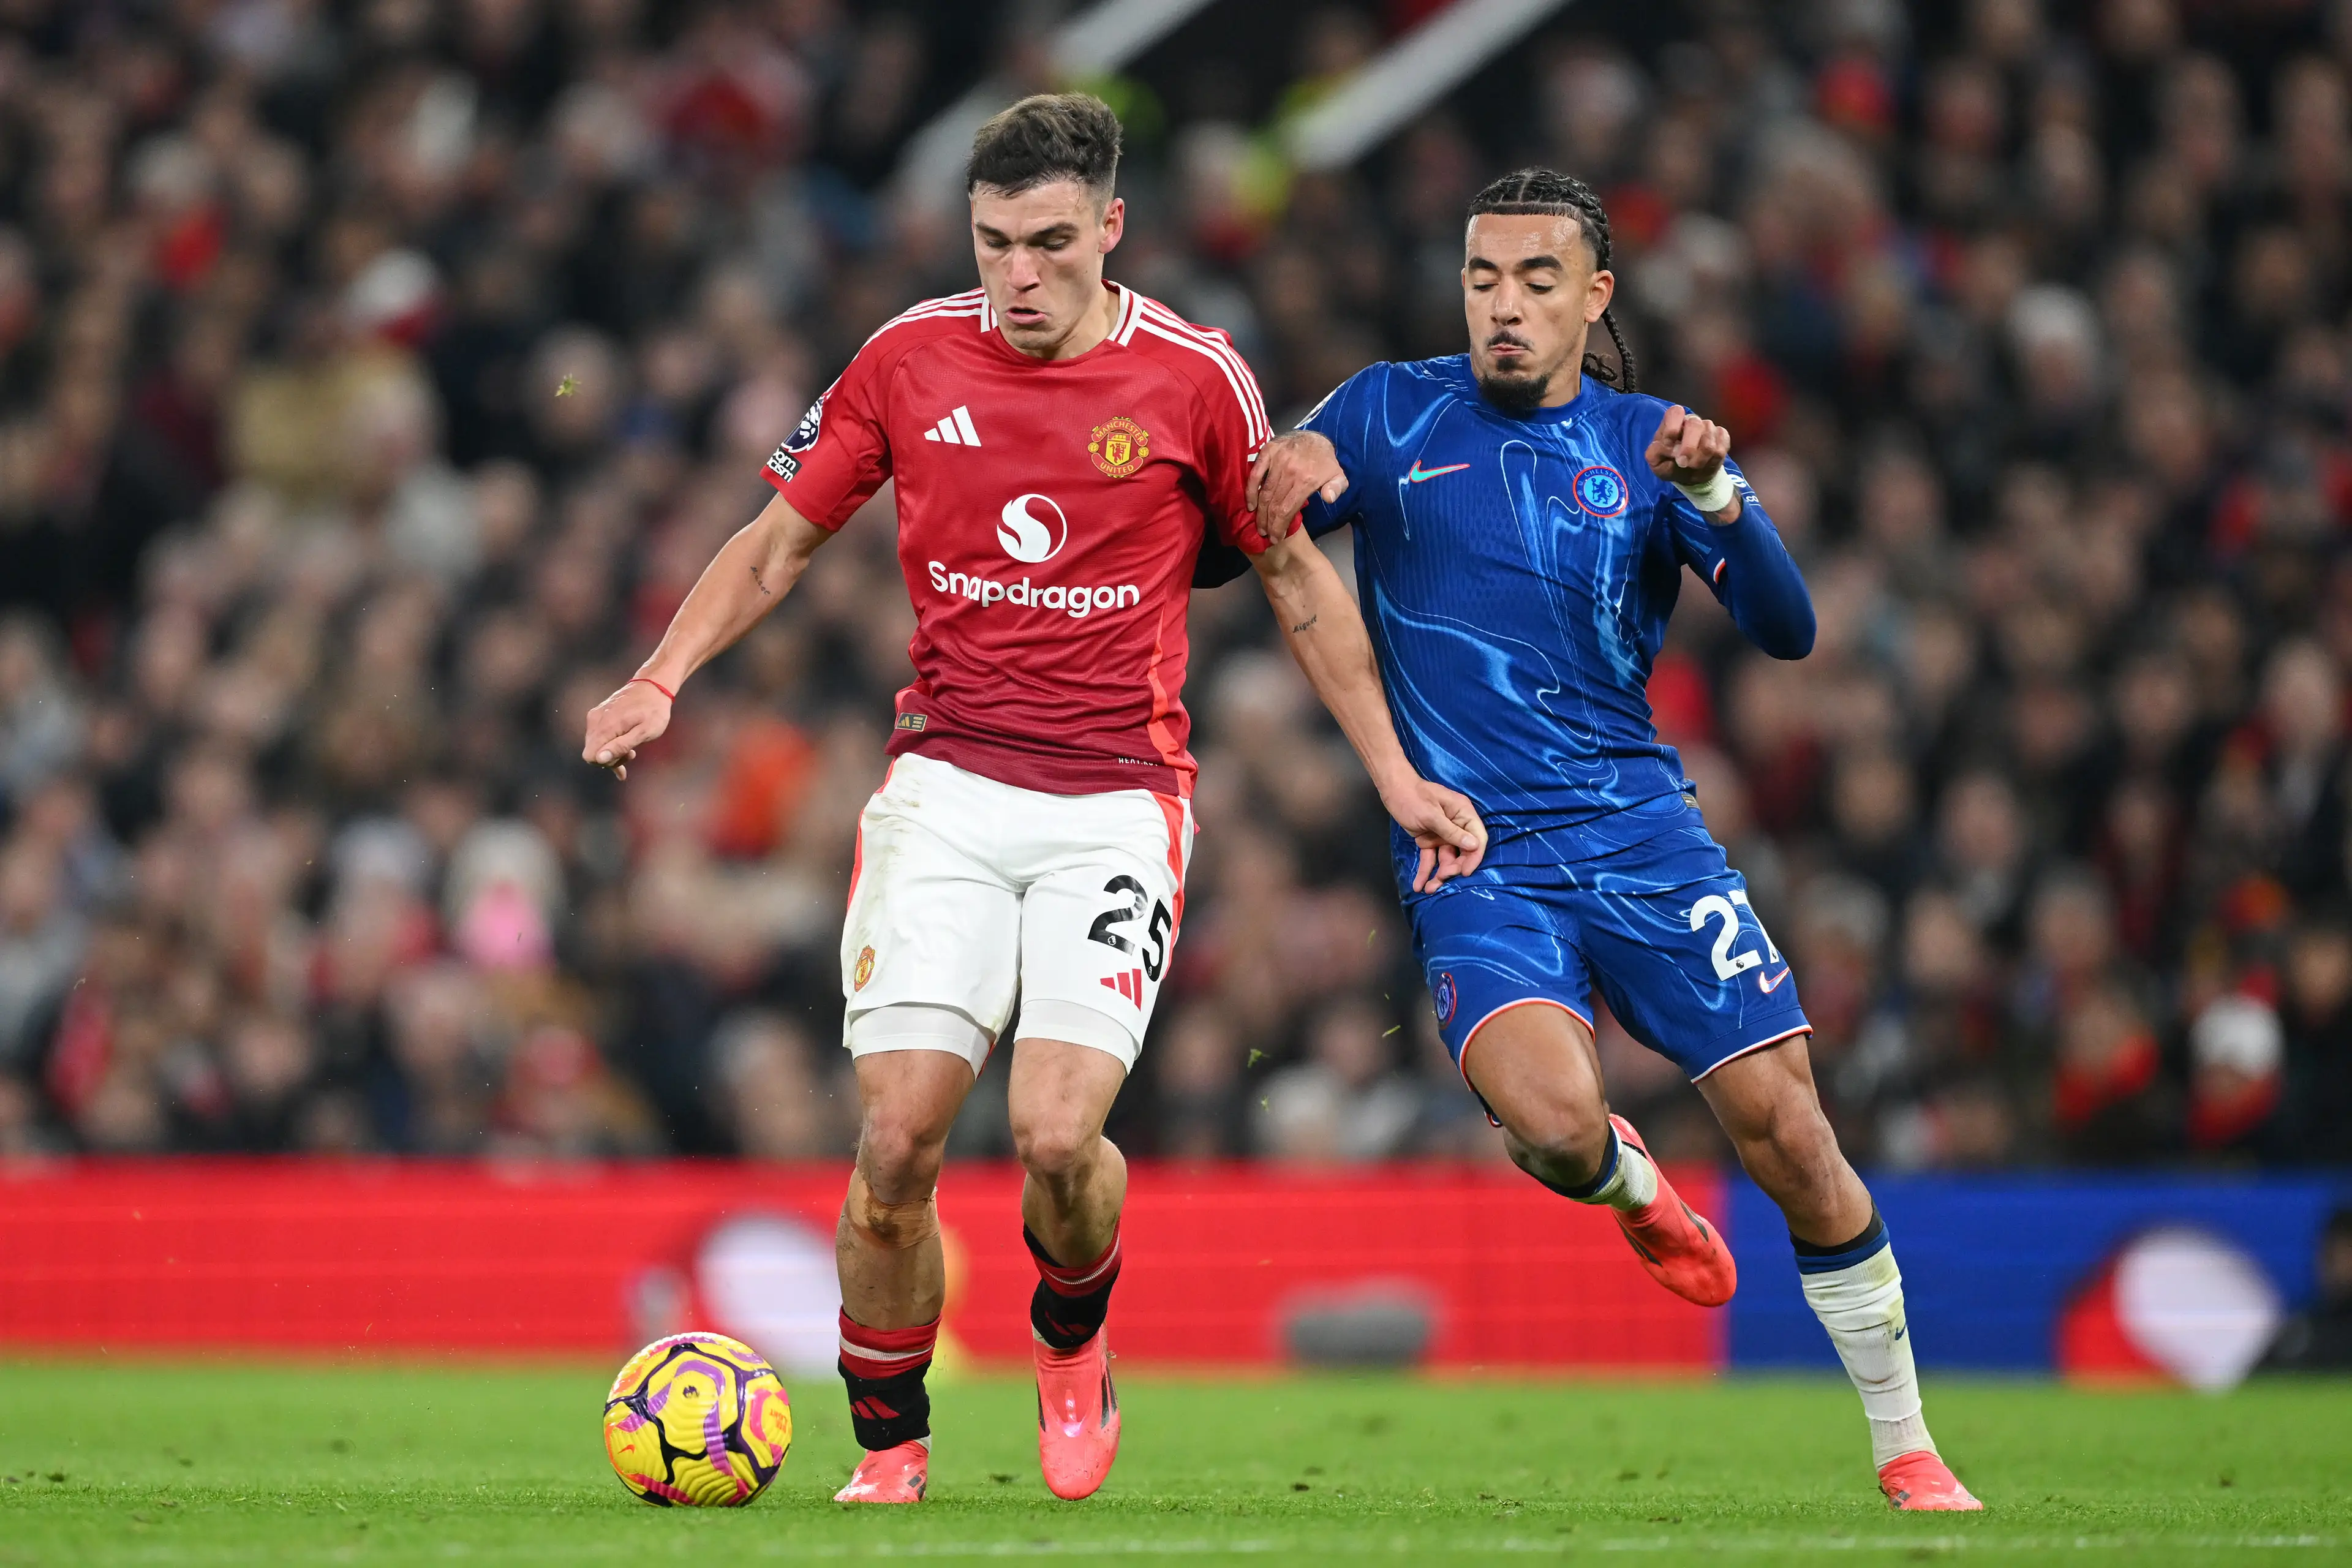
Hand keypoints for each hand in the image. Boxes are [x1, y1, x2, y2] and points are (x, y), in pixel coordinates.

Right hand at [582, 679, 671, 780]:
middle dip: (611, 758)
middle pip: (592, 752)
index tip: (626, 759)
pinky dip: (609, 743)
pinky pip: (597, 735)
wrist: (653, 686)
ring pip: (594, 744)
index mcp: (606, 726)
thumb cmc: (653, 711)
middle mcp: (595, 720)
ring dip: (611, 751)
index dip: (606, 763)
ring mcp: (595, 715)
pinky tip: (624, 745)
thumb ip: (621, 746)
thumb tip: (600, 759)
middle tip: (632, 753)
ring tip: (631, 748)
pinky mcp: (598, 713)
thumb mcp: (644, 732)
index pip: (590, 756)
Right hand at [1245, 430, 1346, 544]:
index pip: (1287, 509)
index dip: (1280, 526)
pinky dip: (1250, 491)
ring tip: (1259, 525)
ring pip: (1265, 492)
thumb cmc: (1325, 462)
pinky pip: (1255, 474)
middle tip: (1265, 534)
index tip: (1276, 538)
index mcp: (1307, 479)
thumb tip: (1329, 498)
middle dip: (1268, 523)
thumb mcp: (1338, 476)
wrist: (1315, 437)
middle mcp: (1290, 470)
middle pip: (1274, 503)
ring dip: (1260, 512)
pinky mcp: (1268, 452)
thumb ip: (1336, 488)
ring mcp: (1277, 460)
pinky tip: (1250, 505)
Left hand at [1379, 774, 1487, 893]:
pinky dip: (1425, 871)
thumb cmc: (1412, 797)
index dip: (1474, 856)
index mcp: (1463, 813)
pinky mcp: (1430, 840)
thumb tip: (1474, 846)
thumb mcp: (1431, 815)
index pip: (1477, 837)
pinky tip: (1419, 885)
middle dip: (1453, 868)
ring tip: (1429, 889)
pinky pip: (1430, 858)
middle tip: (1442, 878)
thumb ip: (1451, 832)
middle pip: (1462, 852)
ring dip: (1439, 875)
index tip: (1465, 872)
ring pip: (1446, 859)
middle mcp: (1456, 825)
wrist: (1392, 790)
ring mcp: (1443, 834)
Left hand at [1644, 405, 1731, 486]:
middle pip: (1695, 425)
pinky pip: (1722, 447)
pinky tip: (1706, 463)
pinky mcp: (1722, 437)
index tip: (1669, 443)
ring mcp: (1709, 427)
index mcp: (1673, 421)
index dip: (1672, 426)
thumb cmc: (1670, 465)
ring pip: (1709, 439)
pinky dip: (1713, 460)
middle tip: (1682, 463)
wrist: (1690, 476)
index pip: (1675, 412)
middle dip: (1689, 448)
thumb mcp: (1655, 462)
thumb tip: (1666, 446)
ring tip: (1693, 466)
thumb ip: (1655, 452)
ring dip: (1700, 458)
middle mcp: (1692, 420)